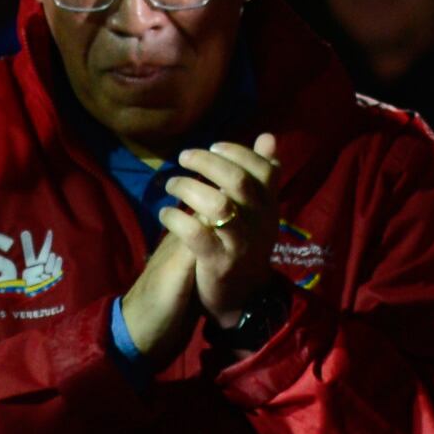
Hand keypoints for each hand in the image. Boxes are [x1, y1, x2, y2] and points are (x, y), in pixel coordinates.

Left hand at [164, 132, 280, 326]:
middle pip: (239, 182)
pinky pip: (197, 234)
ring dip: (189, 188)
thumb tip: (268, 137)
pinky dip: (177, 219)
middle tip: (184, 156)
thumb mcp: (258, 210)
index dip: (238, 153)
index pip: (264, 170)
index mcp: (269, 206)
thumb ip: (262, 175)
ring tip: (171, 183)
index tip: (214, 146)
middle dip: (208, 163)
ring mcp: (240, 243)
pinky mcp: (217, 262)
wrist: (241, 297)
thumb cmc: (244, 245)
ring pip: (219, 205)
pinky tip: (165, 212)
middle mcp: (260, 222)